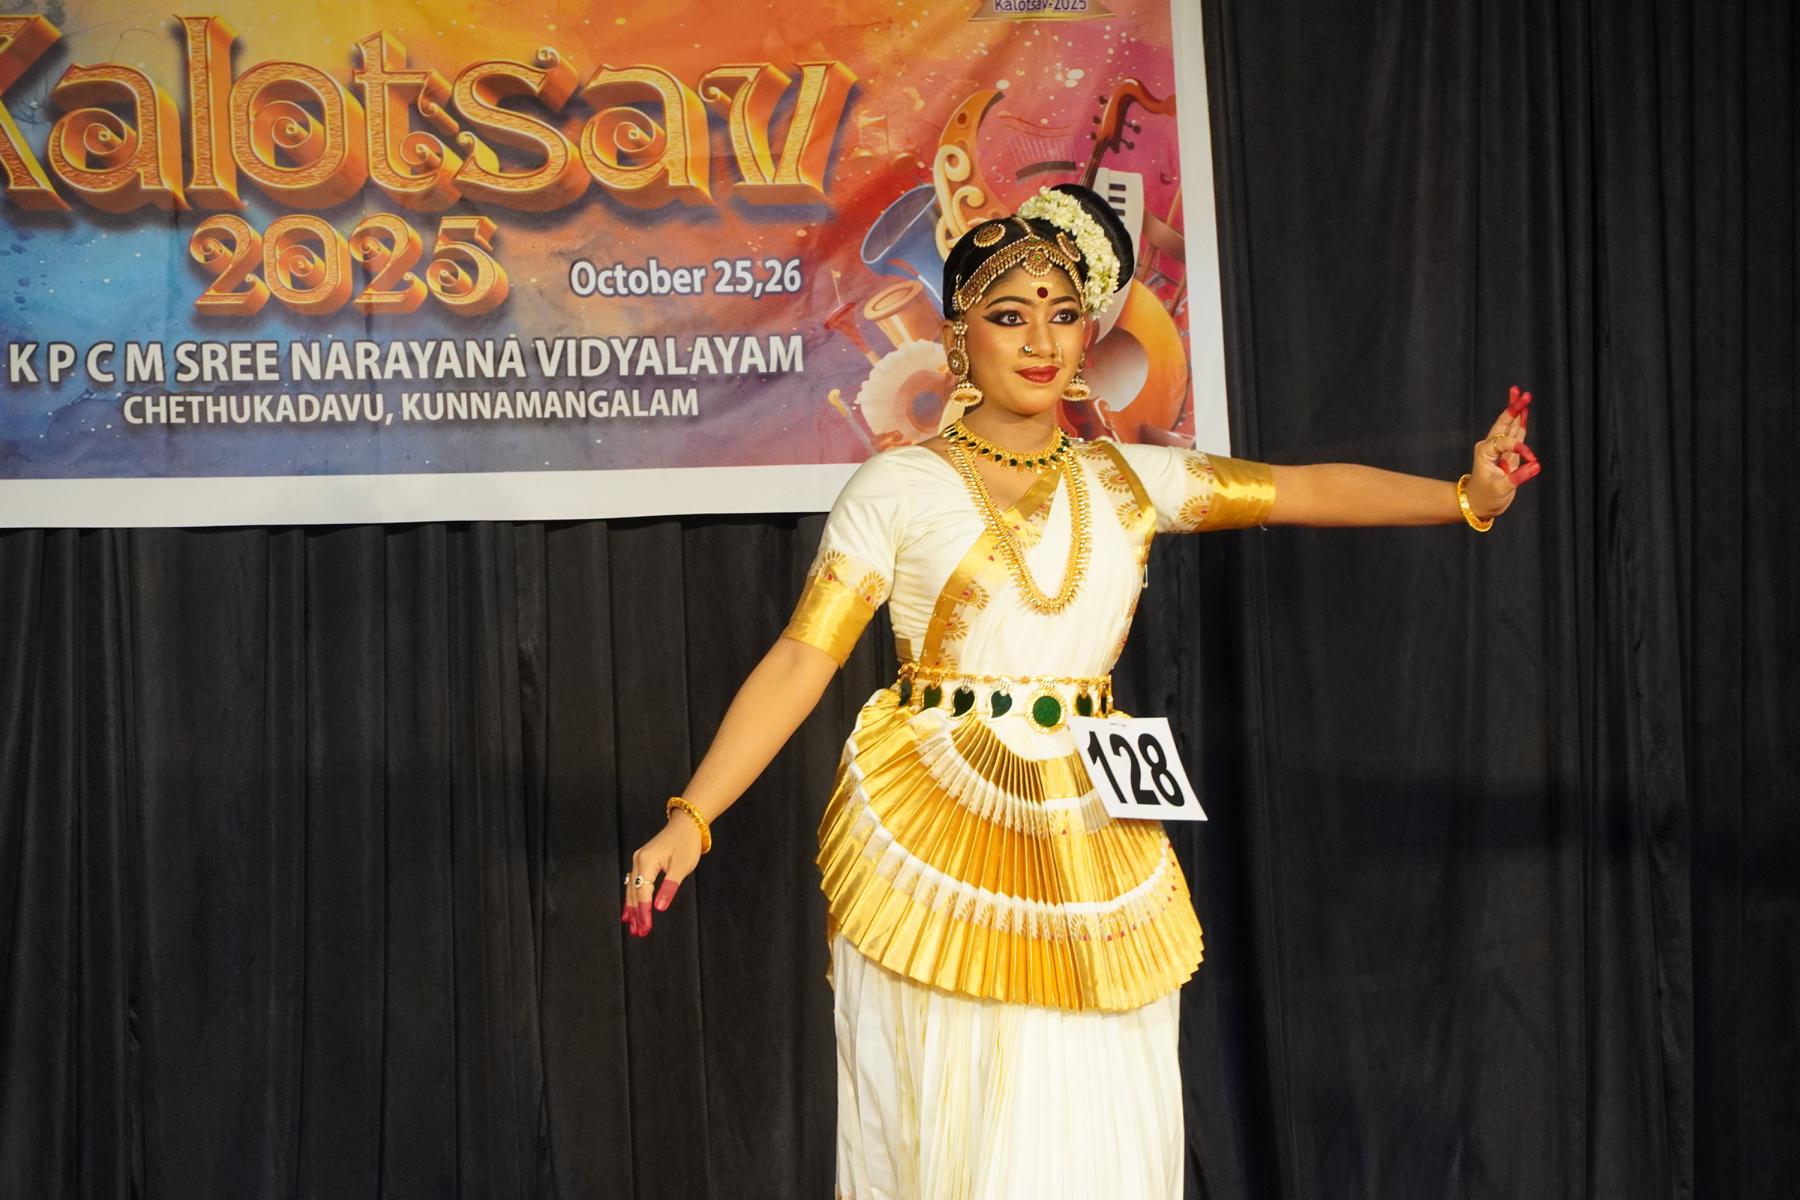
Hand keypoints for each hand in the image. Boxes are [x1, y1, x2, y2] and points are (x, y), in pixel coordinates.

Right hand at [621, 815, 702, 937]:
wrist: (686, 824)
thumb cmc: (686, 843)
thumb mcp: (681, 867)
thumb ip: (669, 888)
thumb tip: (658, 908)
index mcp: (647, 861)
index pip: (643, 892)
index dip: (644, 912)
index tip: (646, 928)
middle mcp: (638, 860)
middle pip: (634, 892)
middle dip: (636, 914)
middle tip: (639, 933)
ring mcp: (639, 860)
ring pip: (632, 889)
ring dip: (633, 908)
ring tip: (633, 927)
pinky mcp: (643, 861)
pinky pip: (635, 883)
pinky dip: (634, 898)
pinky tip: (631, 910)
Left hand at [1467, 385, 1540, 518]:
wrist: (1479, 503)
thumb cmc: (1486, 497)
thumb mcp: (1501, 489)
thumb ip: (1518, 476)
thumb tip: (1536, 465)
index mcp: (1486, 452)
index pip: (1506, 442)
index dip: (1520, 448)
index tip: (1532, 460)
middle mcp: (1491, 446)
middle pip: (1503, 423)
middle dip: (1513, 408)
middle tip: (1522, 393)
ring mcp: (1499, 448)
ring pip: (1509, 425)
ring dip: (1516, 410)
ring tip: (1522, 393)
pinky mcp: (1507, 453)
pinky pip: (1516, 434)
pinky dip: (1520, 423)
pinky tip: (1524, 411)